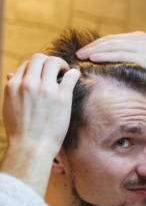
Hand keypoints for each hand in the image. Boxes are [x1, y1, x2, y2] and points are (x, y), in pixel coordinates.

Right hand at [1, 54, 79, 195]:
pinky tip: (75, 77)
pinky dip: (74, 73)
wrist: (31, 148)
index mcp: (13, 86)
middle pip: (39, 58)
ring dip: (62, 64)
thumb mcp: (9, 107)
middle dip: (49, 61)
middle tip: (58, 69)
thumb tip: (10, 75)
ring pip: (54, 62)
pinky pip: (71, 75)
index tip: (44, 73)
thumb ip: (12, 90)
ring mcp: (45, 89)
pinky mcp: (61, 97)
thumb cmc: (21, 131)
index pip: (26, 64)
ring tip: (66, 72)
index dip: (37, 67)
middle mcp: (28, 84)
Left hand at [76, 31, 145, 96]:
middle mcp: (143, 39)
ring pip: (114, 47)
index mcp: (141, 37)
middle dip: (93, 47)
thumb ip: (123, 54)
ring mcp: (145, 47)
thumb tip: (96, 54)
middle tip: (79, 54)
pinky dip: (105, 57)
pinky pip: (120, 55)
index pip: (113, 39)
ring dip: (96, 51)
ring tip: (83, 56)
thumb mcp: (137, 61)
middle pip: (111, 41)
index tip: (83, 51)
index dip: (96, 44)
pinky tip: (94, 59)